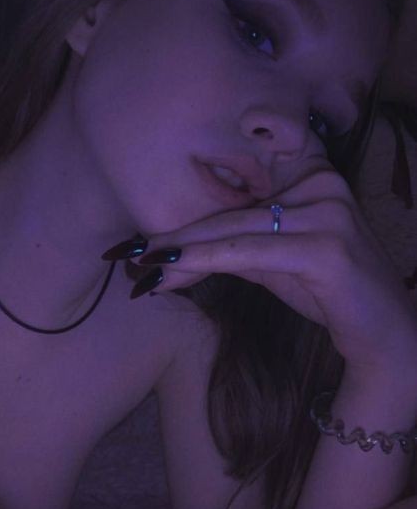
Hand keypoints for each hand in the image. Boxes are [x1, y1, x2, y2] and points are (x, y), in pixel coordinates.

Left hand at [131, 156, 416, 375]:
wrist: (385, 332)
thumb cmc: (326, 292)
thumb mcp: (268, 263)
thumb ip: (223, 251)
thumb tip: (162, 262)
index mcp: (309, 176)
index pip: (233, 196)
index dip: (184, 217)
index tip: (137, 239)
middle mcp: (321, 184)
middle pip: (228, 212)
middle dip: (173, 238)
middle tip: (124, 253)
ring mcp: (328, 212)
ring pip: (233, 230)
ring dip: (180, 252)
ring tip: (139, 266)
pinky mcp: (328, 245)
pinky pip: (251, 251)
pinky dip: (207, 260)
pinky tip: (171, 271)